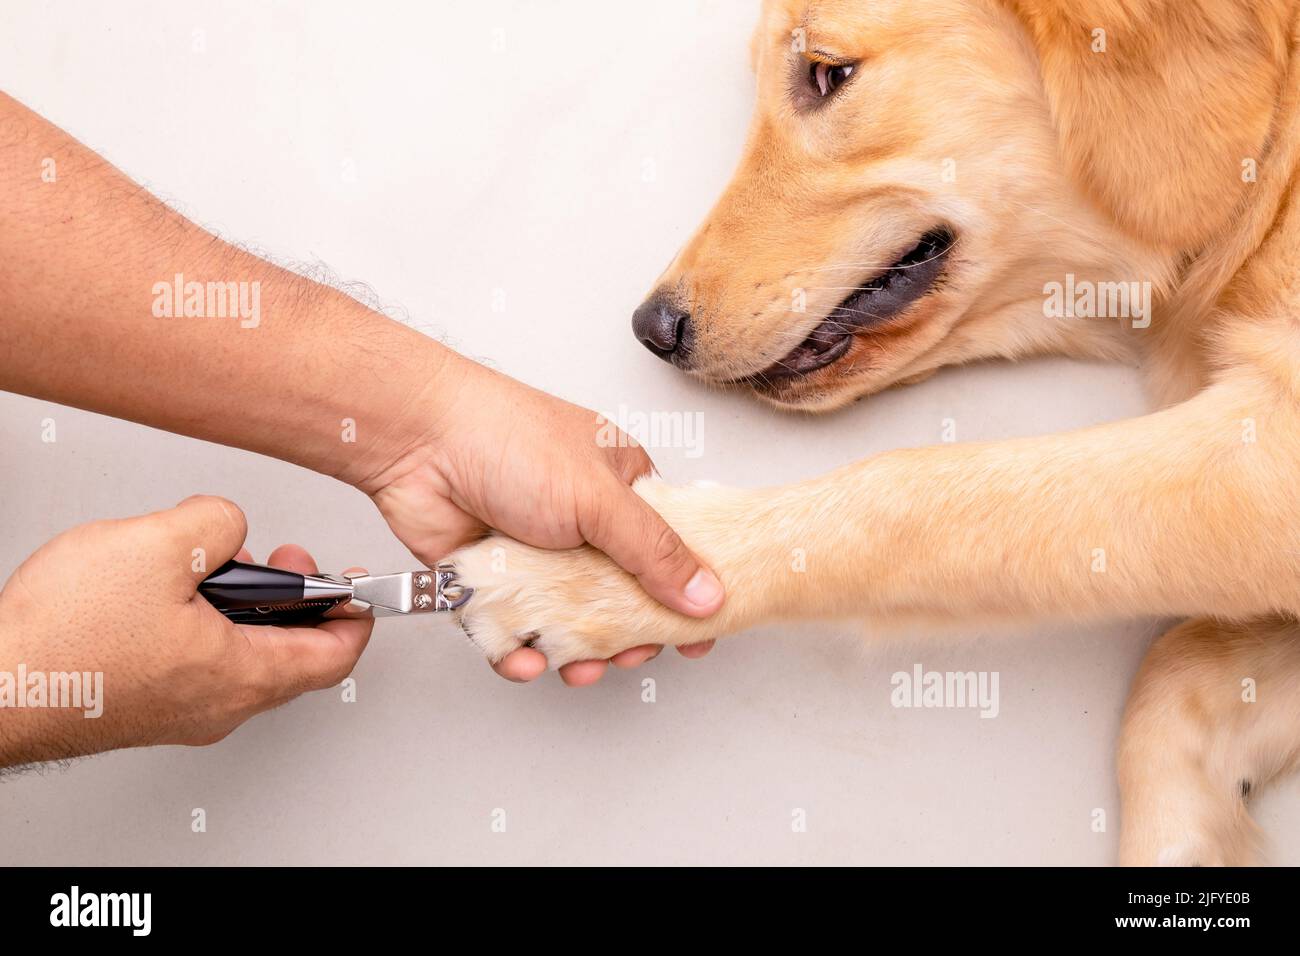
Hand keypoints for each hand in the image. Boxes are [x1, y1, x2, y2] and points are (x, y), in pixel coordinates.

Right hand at [0, 496, 371, 767]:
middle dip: (296, 598)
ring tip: (216, 562)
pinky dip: (206, 622)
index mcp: (241, 675)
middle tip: (284, 561)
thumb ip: (219, 522)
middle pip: (292, 656)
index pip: (335, 656)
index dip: (356, 615)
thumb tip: (228, 523)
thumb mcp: (162, 545)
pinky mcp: (145, 706)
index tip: (358, 588)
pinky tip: (173, 589)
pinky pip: (199, 662)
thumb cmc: (63, 640)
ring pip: (243, 656)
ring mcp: (180, 711)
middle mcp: (217, 704)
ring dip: (246, 606)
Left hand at [364, 358, 722, 685]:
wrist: (418, 442)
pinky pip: (514, 631)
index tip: (698, 637)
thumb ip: (656, 552)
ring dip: (577, 652)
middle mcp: (583, 522)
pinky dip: (520, 652)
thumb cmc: (509, 440)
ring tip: (581, 667)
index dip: (686, 594)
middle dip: (629, 635)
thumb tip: (707, 593)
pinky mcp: (493, 580)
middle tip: (630, 654)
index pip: (670, 549)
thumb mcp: (600, 498)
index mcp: (622, 489)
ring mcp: (538, 553)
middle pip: (622, 597)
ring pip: (568, 622)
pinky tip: (527, 658)